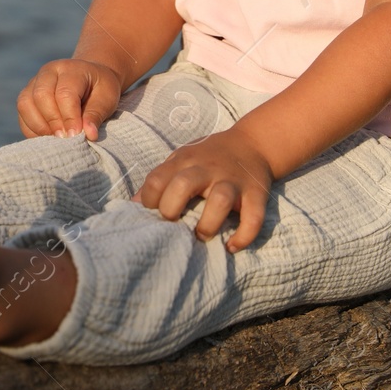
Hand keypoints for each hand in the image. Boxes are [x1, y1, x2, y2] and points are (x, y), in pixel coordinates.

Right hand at [17, 58, 123, 140]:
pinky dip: (32, 130)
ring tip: (57, 139)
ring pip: (25, 104)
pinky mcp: (26, 97)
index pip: (65, 93)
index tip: (77, 135)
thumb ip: (96, 115)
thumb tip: (89, 135)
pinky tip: (48, 137)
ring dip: (39, 127)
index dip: (69, 117)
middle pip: (41, 96)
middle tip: (66, 139)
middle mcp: (48, 72)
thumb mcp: (107, 98)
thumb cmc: (100, 89)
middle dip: (53, 122)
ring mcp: (34, 83)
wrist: (88, 79)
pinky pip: (22, 115)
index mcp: (71, 68)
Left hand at [132, 125, 271, 252]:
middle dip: (172, 208)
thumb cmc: (210, 157)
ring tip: (201, 236)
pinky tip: (232, 246)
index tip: (154, 213)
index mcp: (186, 160)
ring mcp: (233, 181)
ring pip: (220, 199)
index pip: (157, 178)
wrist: (254, 143)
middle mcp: (208, 169)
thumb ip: (161, 178)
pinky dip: (244, 236)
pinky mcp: (256, 194)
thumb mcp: (182, 159)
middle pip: (183, 185)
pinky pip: (253, 217)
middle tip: (174, 223)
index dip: (150, 199)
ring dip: (208, 223)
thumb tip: (134, 204)